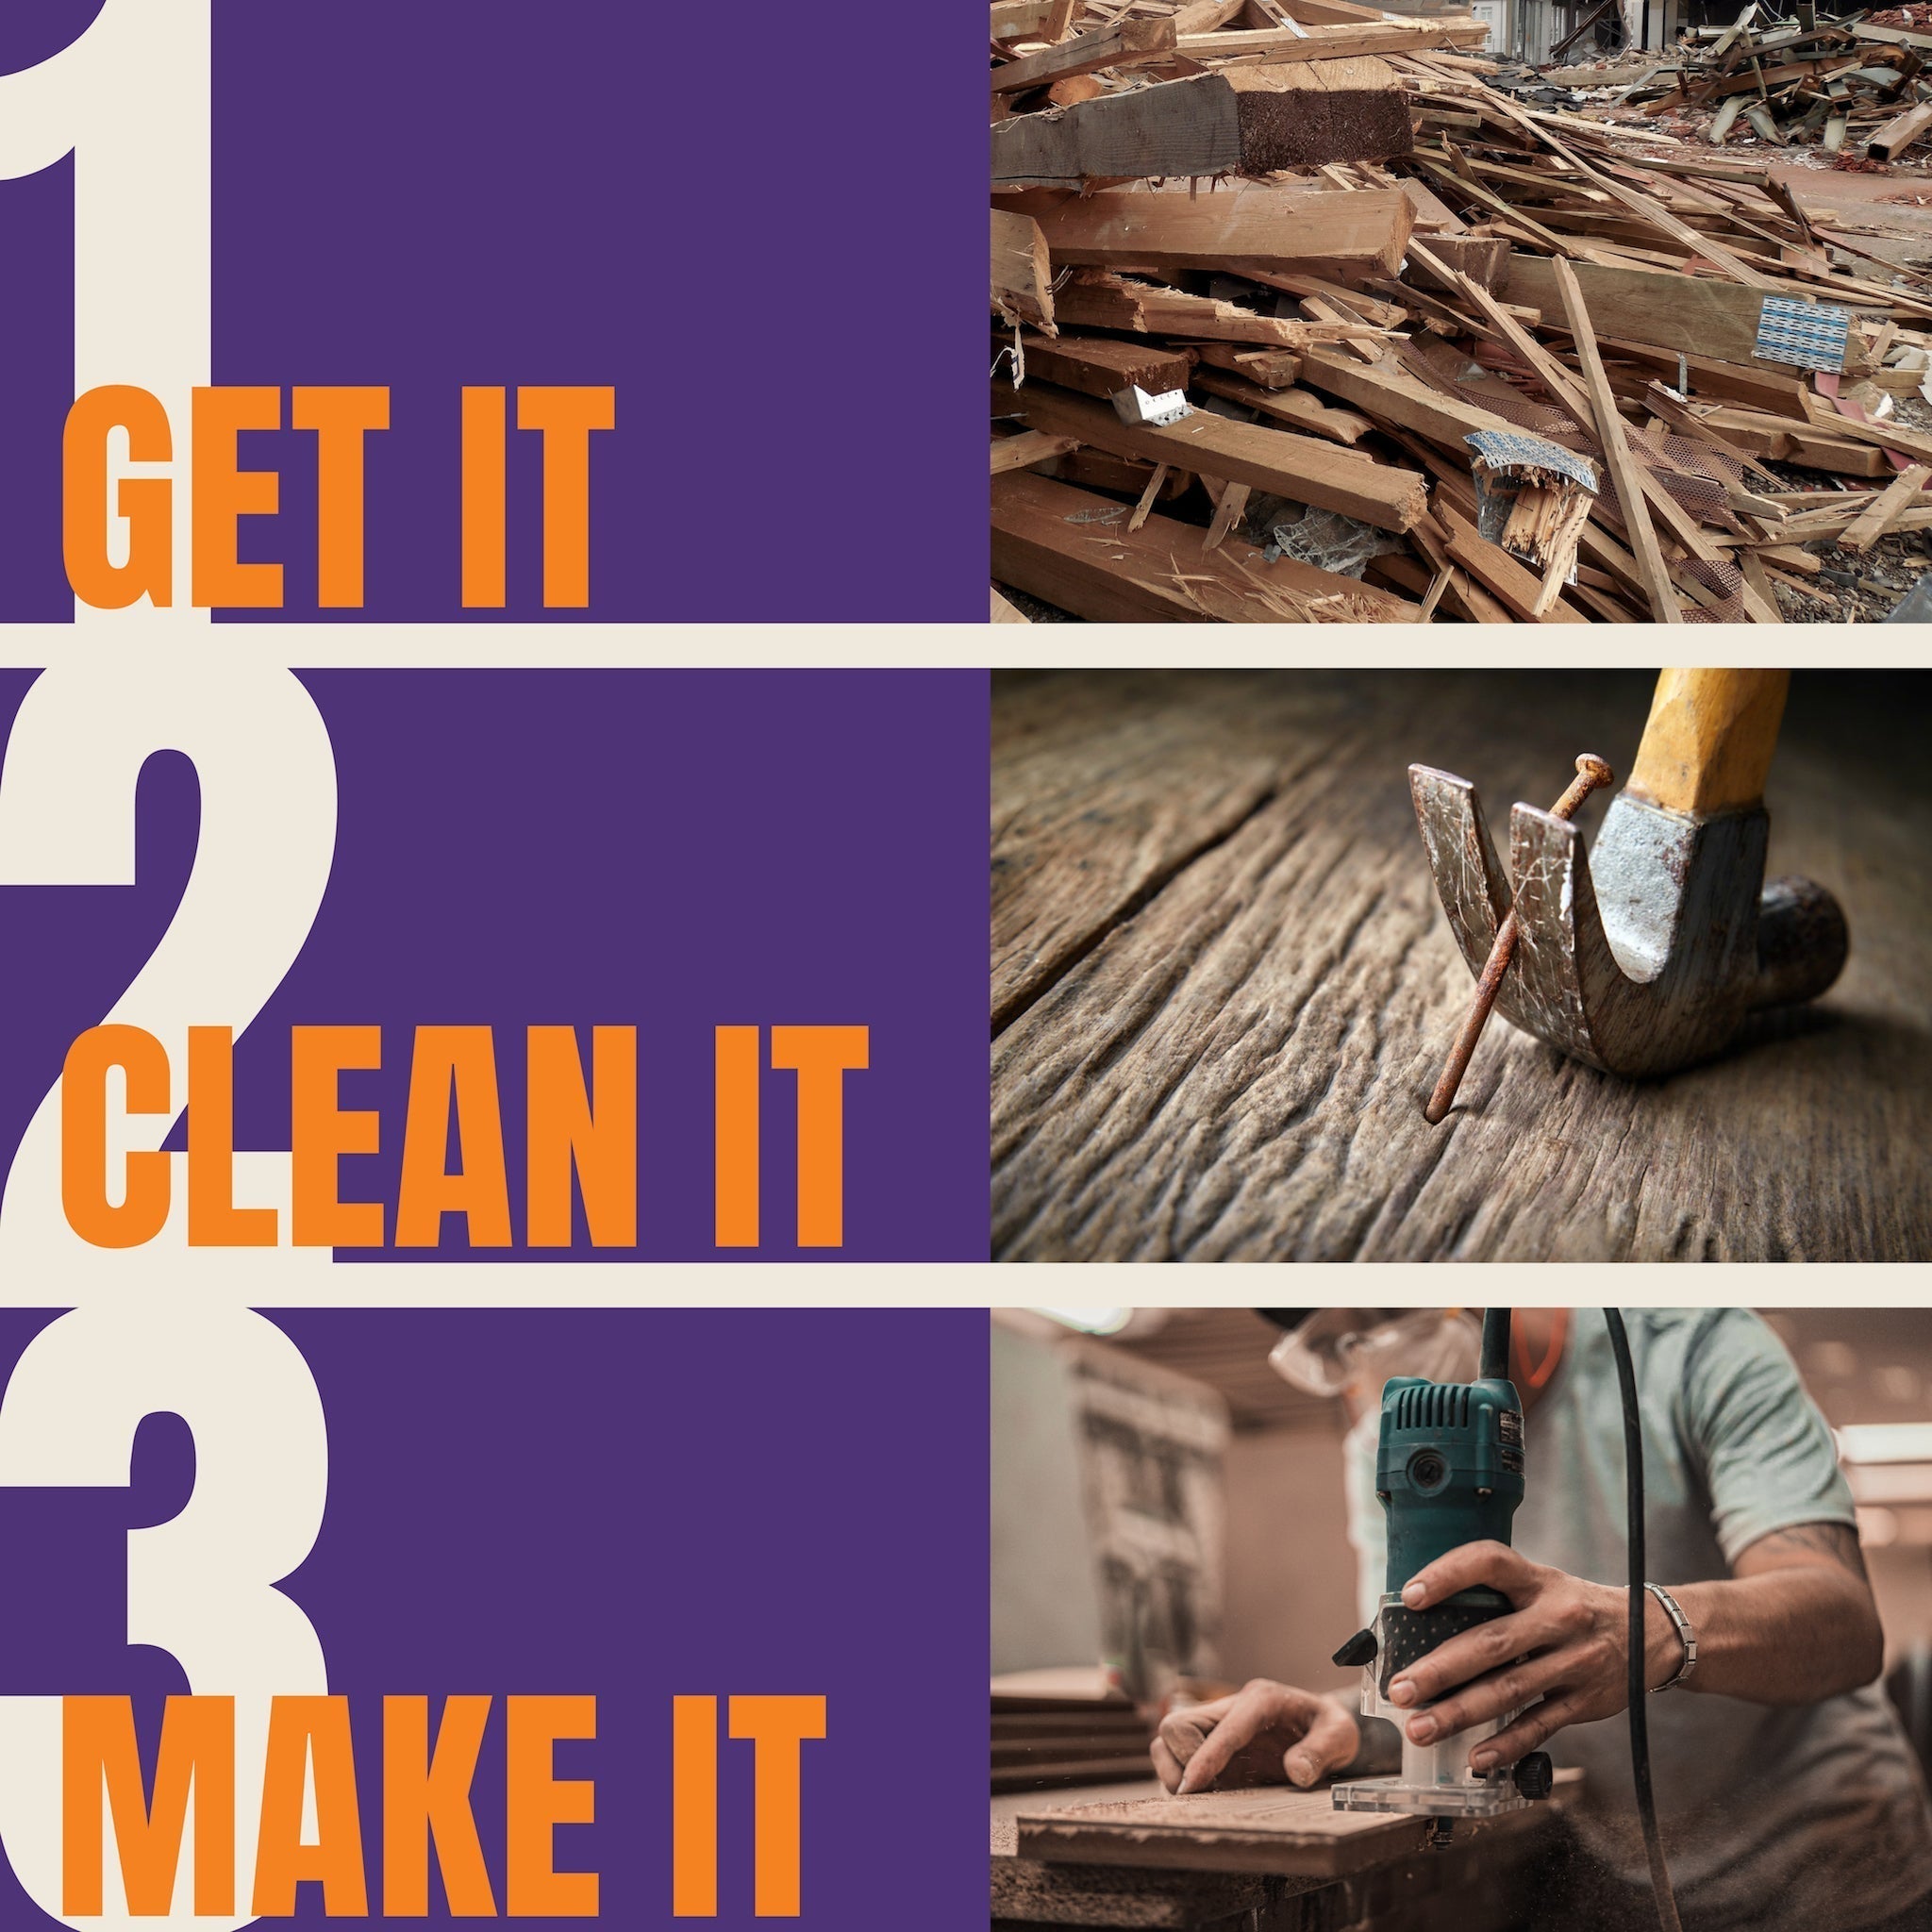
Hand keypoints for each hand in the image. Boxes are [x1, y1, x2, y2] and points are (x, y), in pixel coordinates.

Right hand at [1152, 1680, 1360, 1794]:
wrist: (1322, 1726)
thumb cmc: (1329, 1728)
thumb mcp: (1340, 1735)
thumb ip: (1321, 1750)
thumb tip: (1296, 1772)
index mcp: (1261, 1700)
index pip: (1224, 1726)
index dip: (1206, 1756)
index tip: (1192, 1786)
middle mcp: (1230, 1708)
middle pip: (1177, 1724)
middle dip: (1182, 1761)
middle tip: (1205, 1793)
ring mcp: (1217, 1726)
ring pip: (1168, 1739)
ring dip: (1174, 1770)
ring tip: (1203, 1797)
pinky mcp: (1211, 1745)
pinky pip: (1176, 1756)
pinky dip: (1180, 1777)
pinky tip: (1206, 1796)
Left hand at [1388, 1541, 1676, 1771]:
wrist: (1650, 1633)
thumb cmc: (1573, 1606)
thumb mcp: (1542, 1585)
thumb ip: (1496, 1598)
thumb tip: (1421, 1621)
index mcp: (1538, 1581)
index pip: (1490, 1562)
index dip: (1448, 1574)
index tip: (1409, 1596)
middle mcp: (1557, 1618)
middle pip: (1492, 1642)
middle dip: (1441, 1668)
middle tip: (1400, 1689)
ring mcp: (1574, 1662)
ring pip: (1510, 1690)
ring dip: (1460, 1713)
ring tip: (1421, 1728)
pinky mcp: (1584, 1701)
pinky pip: (1540, 1726)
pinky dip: (1506, 1744)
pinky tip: (1475, 1757)